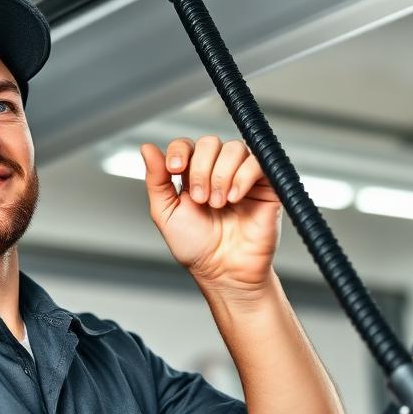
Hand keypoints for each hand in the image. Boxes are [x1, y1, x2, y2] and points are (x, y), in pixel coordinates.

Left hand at [140, 136, 281, 291]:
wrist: (224, 271)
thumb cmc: (196, 248)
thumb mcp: (166, 213)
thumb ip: (156, 180)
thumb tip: (146, 147)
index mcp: (193, 175)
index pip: (187, 145)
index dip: (180, 151)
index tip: (175, 169)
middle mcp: (218, 171)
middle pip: (210, 143)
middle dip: (201, 169)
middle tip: (200, 200)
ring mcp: (243, 177)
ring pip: (235, 149)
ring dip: (221, 175)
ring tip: (219, 203)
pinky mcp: (266, 186)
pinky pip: (257, 163)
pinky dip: (243, 177)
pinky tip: (235, 199)